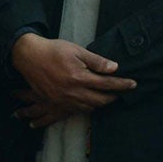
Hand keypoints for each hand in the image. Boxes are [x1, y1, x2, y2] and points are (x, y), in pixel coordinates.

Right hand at [10, 33, 134, 126]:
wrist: (29, 57)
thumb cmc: (53, 50)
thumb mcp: (77, 50)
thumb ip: (96, 61)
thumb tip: (114, 68)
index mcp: (79, 78)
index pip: (107, 84)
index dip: (122, 85)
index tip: (133, 84)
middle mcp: (72, 92)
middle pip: (99, 100)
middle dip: (112, 97)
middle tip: (120, 93)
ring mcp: (63, 100)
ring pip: (88, 108)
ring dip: (99, 104)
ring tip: (106, 98)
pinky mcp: (55, 103)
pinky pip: (74, 110)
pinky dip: (85, 108)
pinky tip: (89, 102)